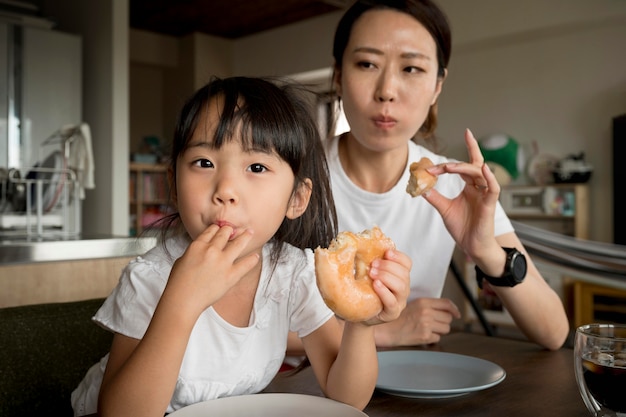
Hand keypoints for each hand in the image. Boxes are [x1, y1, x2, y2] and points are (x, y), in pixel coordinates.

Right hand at [165, 224, 259, 314]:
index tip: (221, 228)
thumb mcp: (182, 259)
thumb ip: (196, 251)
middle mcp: (211, 250)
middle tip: (235, 230)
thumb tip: (204, 249)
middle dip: (230, 230)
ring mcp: (223, 262)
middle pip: (225, 233)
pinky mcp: (231, 275)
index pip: (212, 230)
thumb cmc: (179, 283)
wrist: (183, 300)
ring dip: (245, 236)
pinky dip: (252, 259)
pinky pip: (246, 264)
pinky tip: (255, 256)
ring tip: (250, 232)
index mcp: (198, 245)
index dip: (217, 228)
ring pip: (239, 243)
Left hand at [363, 248, 411, 325]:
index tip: (386, 252)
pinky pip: (393, 302)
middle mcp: (403, 288)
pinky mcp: (392, 313)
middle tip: (373, 264)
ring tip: (372, 273)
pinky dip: (384, 292)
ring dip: (386, 276)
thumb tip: (359, 245)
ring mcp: (400, 301)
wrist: (358, 314)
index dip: (398, 256)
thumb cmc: (364, 292)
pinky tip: (376, 285)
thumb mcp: (368, 275)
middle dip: (388, 266)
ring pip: (401, 286)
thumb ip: (371, 263)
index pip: (407, 263)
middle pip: (404, 273)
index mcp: (399, 276)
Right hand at [375, 297, 460, 345]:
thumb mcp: (414, 305)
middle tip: (433, 323)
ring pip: (445, 329)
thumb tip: (450, 311)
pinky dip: (431, 338)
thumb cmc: (399, 318)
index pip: (447, 304)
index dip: (454, 309)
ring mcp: (426, 324)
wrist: (387, 330)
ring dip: (439, 331)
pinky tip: (421, 334)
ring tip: (426, 329)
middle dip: (443, 322)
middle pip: (448, 318)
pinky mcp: (425, 336)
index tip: (457, 314)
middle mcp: (426, 312)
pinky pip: (437, 338)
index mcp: (424, 302)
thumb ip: (430, 306)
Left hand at [422, 129, 501, 259]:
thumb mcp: (444, 209)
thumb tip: (420, 185)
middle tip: (434, 167)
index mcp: (471, 186)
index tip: (462, 135)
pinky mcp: (491, 204)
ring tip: (447, 168)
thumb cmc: (463, 228)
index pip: (468, 164)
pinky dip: (489, 177)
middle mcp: (480, 187)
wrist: (473, 247)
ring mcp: (486, 194)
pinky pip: (493, 188)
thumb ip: (435, 196)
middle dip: (452, 164)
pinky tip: (482, 168)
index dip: (467, 149)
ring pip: (479, 173)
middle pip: (470, 166)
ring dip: (462, 168)